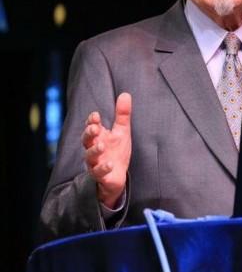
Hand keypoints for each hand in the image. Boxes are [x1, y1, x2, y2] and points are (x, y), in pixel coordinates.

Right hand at [82, 92, 131, 207]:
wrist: (117, 176)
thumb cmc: (117, 151)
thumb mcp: (122, 131)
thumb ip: (122, 114)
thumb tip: (125, 94)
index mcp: (99, 137)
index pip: (91, 127)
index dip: (91, 122)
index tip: (95, 116)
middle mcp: (94, 149)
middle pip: (86, 140)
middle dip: (89, 134)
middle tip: (94, 128)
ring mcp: (95, 163)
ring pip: (90, 157)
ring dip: (94, 150)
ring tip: (102, 145)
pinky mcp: (101, 176)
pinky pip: (99, 173)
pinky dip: (103, 168)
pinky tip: (109, 164)